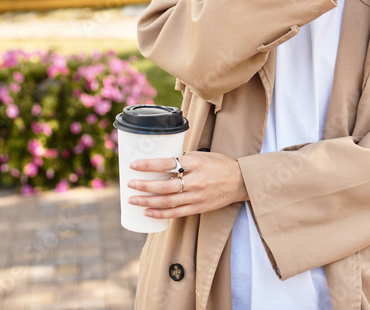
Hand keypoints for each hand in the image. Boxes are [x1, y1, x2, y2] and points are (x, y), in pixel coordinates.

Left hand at [127, 151, 247, 218]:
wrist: (240, 181)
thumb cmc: (220, 165)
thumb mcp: (202, 155)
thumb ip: (184, 158)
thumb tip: (161, 159)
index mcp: (195, 163)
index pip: (167, 163)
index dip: (148, 165)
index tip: (133, 165)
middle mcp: (195, 181)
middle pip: (164, 186)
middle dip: (144, 186)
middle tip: (129, 184)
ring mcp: (197, 196)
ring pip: (167, 202)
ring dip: (147, 202)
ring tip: (132, 200)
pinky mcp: (198, 208)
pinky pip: (176, 213)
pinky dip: (160, 214)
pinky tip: (148, 212)